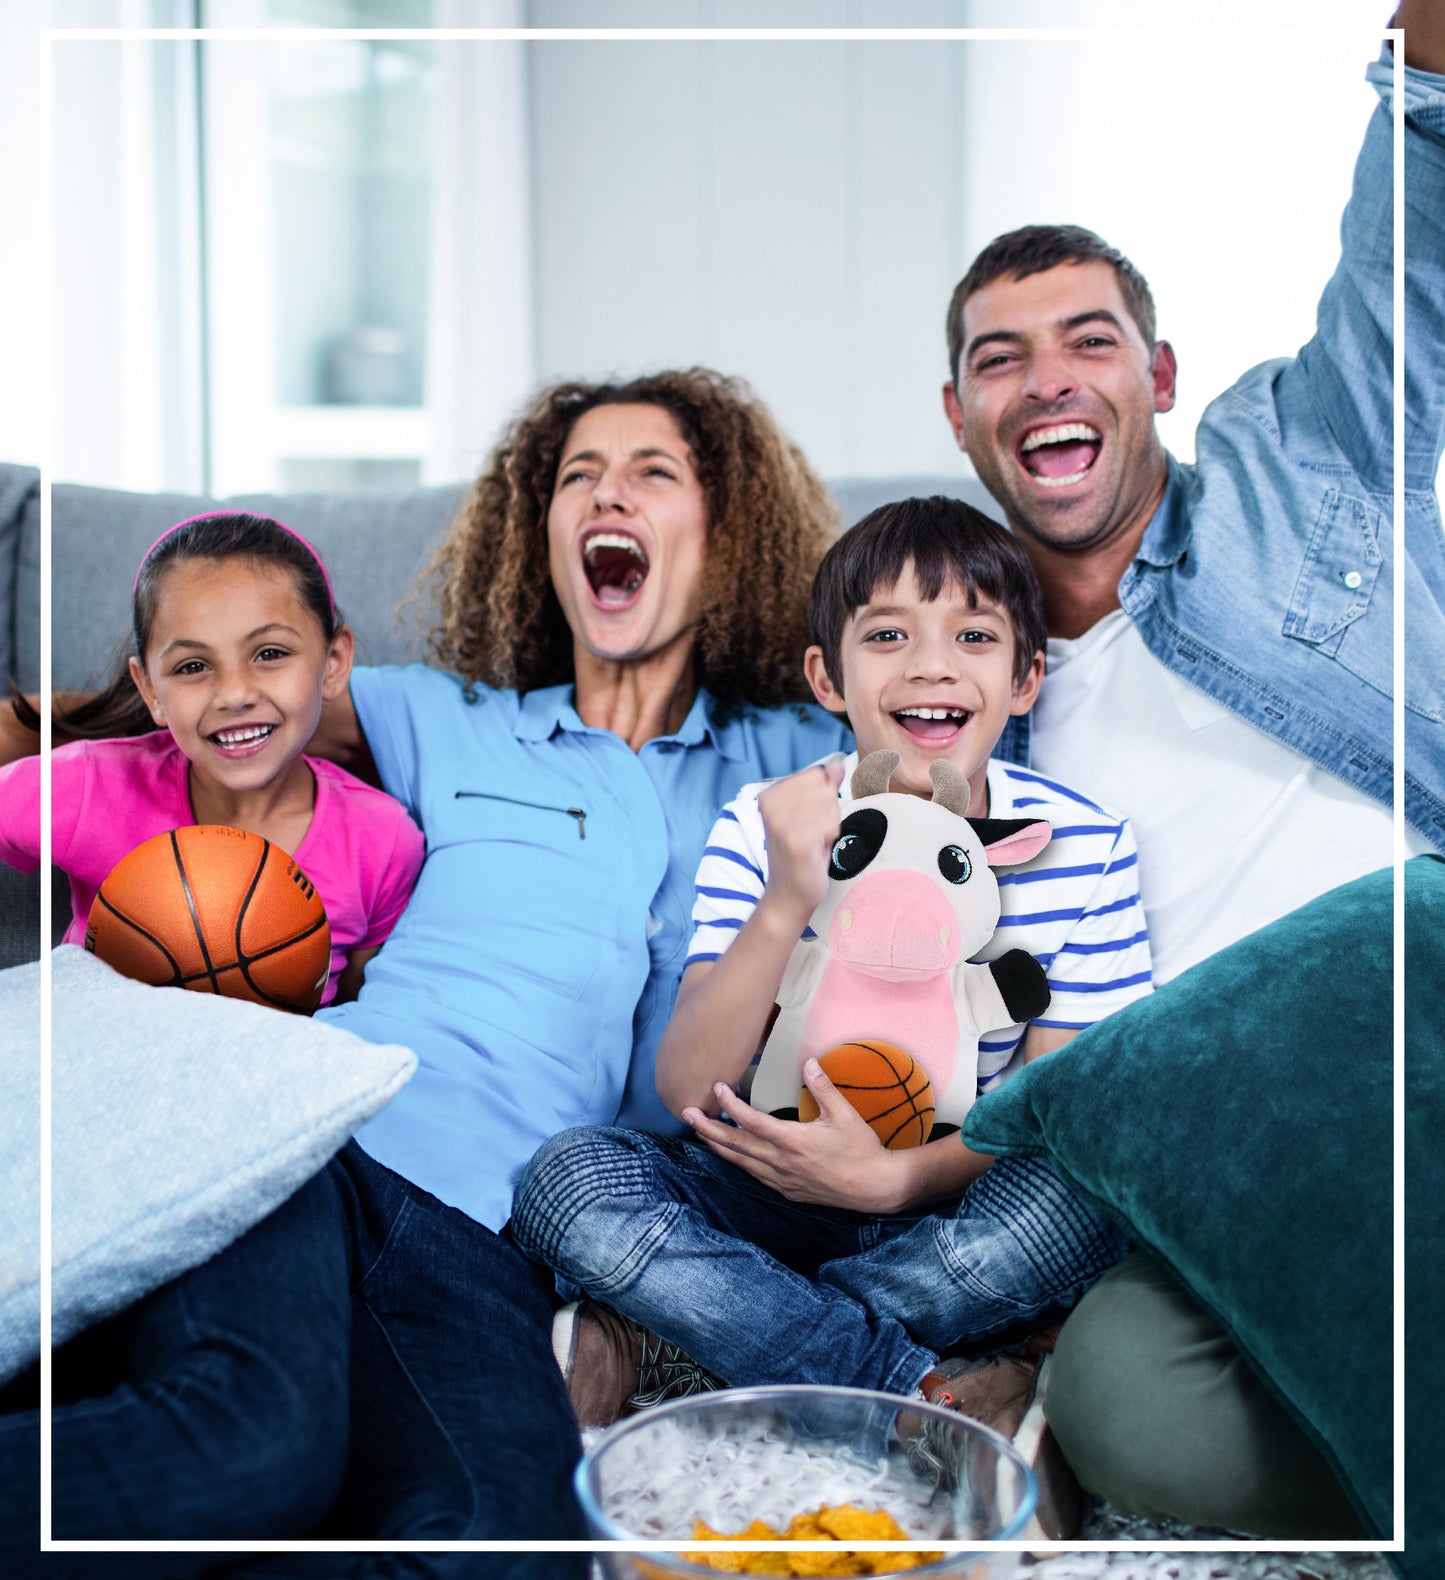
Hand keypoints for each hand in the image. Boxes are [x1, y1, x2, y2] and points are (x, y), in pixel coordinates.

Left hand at [681, 1057, 902, 1212]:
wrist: (875, 1187)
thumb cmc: (862, 1149)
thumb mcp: (845, 1114)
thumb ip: (823, 1086)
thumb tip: (808, 1062)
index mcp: (794, 1141)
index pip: (751, 1121)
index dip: (730, 1105)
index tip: (717, 1088)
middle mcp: (782, 1163)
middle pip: (735, 1144)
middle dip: (708, 1128)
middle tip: (686, 1112)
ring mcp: (782, 1180)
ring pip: (740, 1162)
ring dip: (718, 1145)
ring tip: (700, 1131)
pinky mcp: (787, 1190)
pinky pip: (754, 1175)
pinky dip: (738, 1161)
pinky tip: (731, 1153)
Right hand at [757, 755, 845, 928]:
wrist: (789, 894)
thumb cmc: (803, 852)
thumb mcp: (813, 813)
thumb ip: (824, 785)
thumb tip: (836, 762)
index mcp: (770, 793)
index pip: (818, 775)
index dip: (823, 800)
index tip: (809, 821)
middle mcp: (769, 804)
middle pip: (825, 789)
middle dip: (828, 813)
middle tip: (812, 835)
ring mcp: (780, 822)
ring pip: (830, 806)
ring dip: (829, 827)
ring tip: (813, 843)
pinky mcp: (794, 840)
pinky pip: (830, 824)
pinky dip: (829, 839)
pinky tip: (814, 851)